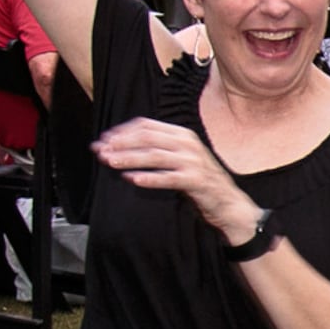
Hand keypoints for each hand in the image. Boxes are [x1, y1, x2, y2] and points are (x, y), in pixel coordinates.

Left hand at [91, 118, 257, 240]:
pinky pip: (168, 178)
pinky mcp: (196, 180)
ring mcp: (193, 161)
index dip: (123, 131)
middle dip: (121, 143)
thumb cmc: (199, 181)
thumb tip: (122, 146)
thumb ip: (158, 149)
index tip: (103, 139)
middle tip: (100, 151)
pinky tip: (132, 179)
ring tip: (110, 162)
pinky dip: (149, 178)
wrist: (228, 202)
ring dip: (129, 158)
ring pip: (155, 156)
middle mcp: (188, 143)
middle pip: (148, 138)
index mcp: (182, 134)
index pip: (147, 125)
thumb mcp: (180, 158)